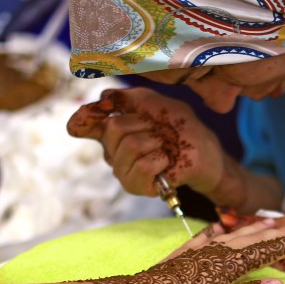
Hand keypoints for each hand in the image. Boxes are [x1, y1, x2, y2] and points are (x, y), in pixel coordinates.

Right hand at [66, 87, 227, 197]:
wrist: (202, 150)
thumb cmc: (178, 126)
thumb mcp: (153, 103)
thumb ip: (127, 98)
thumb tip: (103, 98)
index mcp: (112, 129)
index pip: (82, 125)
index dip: (82, 118)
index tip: (101, 108)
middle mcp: (112, 151)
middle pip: (113, 127)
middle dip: (143, 123)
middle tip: (157, 131)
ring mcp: (122, 170)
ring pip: (129, 145)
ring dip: (156, 141)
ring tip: (163, 147)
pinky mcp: (135, 186)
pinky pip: (142, 166)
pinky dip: (161, 159)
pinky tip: (166, 161)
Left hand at [89, 219, 284, 283]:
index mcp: (233, 263)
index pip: (268, 251)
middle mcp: (220, 250)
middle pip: (255, 238)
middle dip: (277, 233)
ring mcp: (202, 249)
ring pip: (234, 234)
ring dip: (253, 227)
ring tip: (269, 221)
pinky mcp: (186, 252)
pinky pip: (207, 235)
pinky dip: (219, 229)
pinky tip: (221, 225)